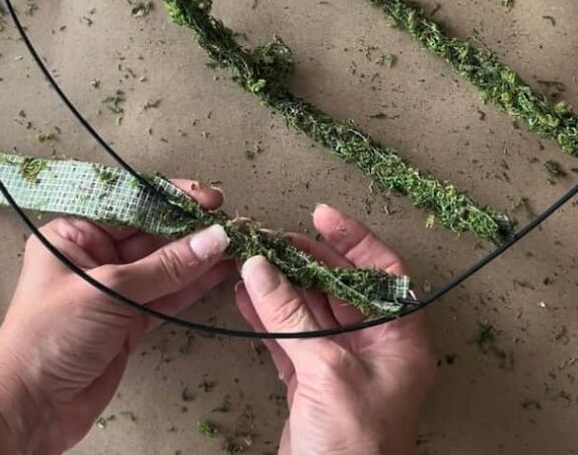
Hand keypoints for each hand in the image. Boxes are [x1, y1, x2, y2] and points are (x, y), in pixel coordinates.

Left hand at [0, 178, 230, 454]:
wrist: (28, 409)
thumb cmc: (48, 337)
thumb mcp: (107, 290)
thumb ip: (166, 267)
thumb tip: (213, 239)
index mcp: (74, 234)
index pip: (130, 204)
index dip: (170, 199)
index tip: (207, 198)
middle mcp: (93, 257)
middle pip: (150, 234)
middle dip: (190, 229)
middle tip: (229, 222)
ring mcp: (112, 291)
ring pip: (162, 266)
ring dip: (198, 257)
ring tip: (236, 245)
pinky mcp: (126, 323)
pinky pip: (165, 297)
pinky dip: (192, 286)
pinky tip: (219, 272)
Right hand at [236, 204, 435, 454]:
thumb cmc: (356, 449)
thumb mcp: (327, 370)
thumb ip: (291, 315)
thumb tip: (260, 268)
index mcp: (401, 342)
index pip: (385, 274)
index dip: (355, 241)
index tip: (322, 217)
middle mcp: (376, 350)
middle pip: (342, 289)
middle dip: (307, 262)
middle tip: (274, 240)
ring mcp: (342, 367)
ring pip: (311, 312)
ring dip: (281, 287)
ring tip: (252, 261)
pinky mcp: (312, 387)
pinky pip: (289, 339)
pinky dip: (267, 318)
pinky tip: (246, 298)